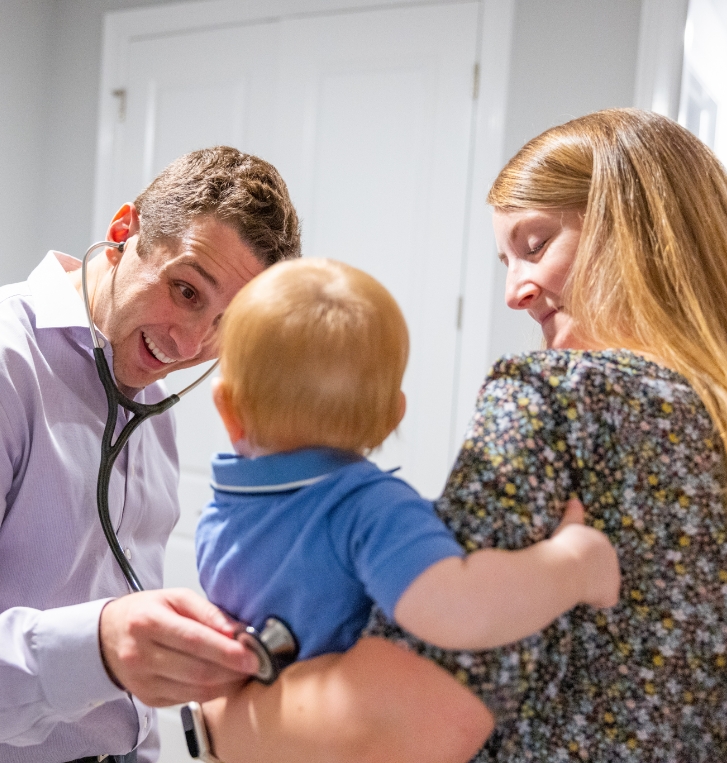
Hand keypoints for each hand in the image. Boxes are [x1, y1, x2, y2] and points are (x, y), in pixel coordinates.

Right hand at [99, 588, 259, 705]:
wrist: (107, 636)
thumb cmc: (144, 612)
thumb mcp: (174, 597)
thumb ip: (207, 611)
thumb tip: (235, 629)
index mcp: (148, 622)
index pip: (194, 639)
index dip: (226, 650)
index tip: (252, 653)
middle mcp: (141, 654)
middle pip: (197, 669)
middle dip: (232, 670)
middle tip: (255, 664)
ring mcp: (143, 681)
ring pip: (194, 690)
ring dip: (226, 684)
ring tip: (243, 672)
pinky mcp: (148, 698)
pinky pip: (187, 699)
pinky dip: (211, 692)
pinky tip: (223, 681)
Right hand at [550, 499, 620, 608]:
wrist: (567, 566)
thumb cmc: (563, 546)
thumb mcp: (567, 526)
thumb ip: (573, 514)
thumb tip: (574, 499)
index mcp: (601, 540)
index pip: (595, 552)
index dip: (581, 558)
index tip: (569, 561)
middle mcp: (611, 556)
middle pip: (601, 567)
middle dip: (588, 572)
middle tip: (569, 573)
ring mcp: (614, 575)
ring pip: (602, 583)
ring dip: (591, 586)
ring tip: (573, 584)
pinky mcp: (611, 593)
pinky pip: (604, 600)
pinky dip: (595, 600)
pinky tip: (581, 596)